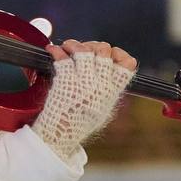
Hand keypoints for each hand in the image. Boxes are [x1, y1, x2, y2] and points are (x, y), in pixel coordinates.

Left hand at [32, 39, 136, 161]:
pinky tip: (52, 50)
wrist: (62, 135)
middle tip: (84, 49)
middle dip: (94, 46)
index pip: (127, 64)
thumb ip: (109, 89)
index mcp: (112, 91)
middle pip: (104, 51)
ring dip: (74, 44)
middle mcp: (100, 85)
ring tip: (68, 46)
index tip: (110, 53)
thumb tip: (111, 65)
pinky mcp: (65, 81)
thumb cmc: (81, 122)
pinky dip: (56, 50)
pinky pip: (63, 57)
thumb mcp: (103, 108)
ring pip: (84, 50)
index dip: (119, 54)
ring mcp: (83, 82)